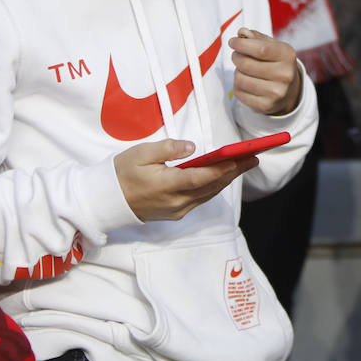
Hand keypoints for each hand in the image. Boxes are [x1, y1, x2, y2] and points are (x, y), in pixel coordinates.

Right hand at [115, 138, 256, 221]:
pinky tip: (222, 176)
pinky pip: (200, 199)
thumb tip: (192, 147)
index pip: (202, 177)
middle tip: (253, 157)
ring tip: (243, 165)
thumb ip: (167, 148)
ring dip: (226, 180)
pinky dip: (213, 187)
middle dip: (234, 172)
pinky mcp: (175, 213)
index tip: (241, 158)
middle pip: (211, 186)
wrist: (107, 200)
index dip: (223, 168)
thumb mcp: (140, 153)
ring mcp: (177, 210)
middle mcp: (176, 202)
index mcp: (167, 185)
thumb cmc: (122, 172)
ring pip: (208, 194)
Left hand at [228, 27, 301, 114]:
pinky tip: (246, 83)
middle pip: (247, 64)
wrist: (288, 91)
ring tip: (243, 70)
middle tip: (236, 56)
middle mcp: (285, 75)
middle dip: (236, 57)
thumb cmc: (275, 63)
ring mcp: (277, 92)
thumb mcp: (271, 46)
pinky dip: (237, 86)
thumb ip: (256, 38)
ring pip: (240, 79)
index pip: (261, 49)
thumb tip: (242, 33)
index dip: (242, 44)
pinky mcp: (266, 106)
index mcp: (287, 55)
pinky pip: (239, 93)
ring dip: (237, 72)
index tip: (233, 42)